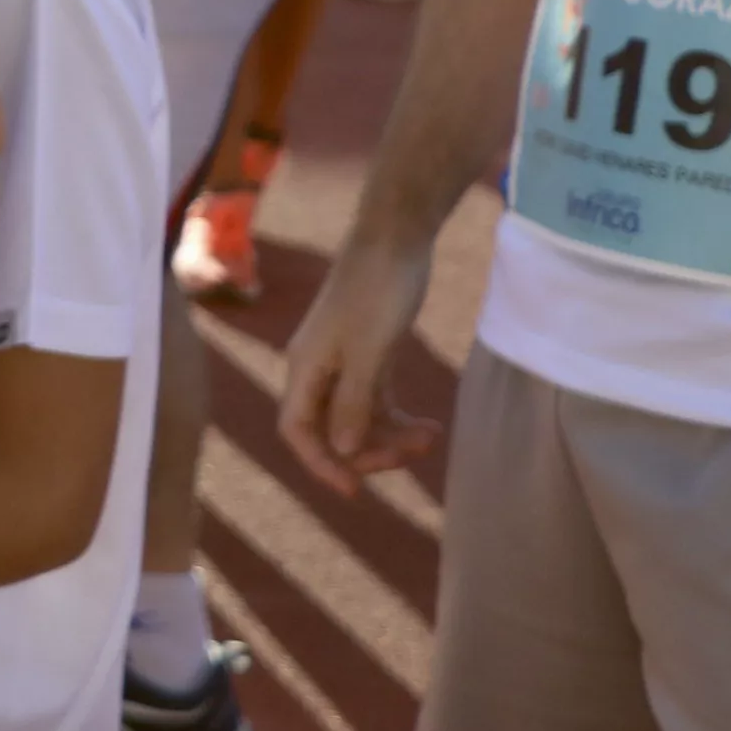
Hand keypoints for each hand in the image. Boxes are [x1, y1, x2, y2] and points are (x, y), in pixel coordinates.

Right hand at [278, 228, 443, 492]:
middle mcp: (317, 369)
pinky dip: (397, 417)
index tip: (356, 492)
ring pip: (356, 419)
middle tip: (412, 455)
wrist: (395, 238)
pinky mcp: (368, 353)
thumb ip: (354, 402)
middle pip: (330, 430)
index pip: (298, 430)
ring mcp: (342, 362)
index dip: (320, 464)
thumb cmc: (378, 290)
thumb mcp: (370, 350)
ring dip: (389, 436)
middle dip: (367, 451)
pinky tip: (428, 424)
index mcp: (305, 367)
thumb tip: (343, 450)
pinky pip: (375, 400)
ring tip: (432, 437)